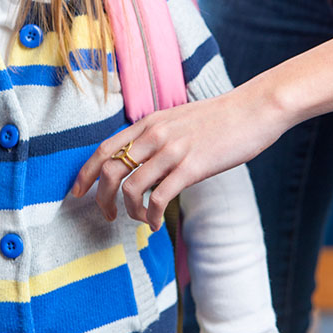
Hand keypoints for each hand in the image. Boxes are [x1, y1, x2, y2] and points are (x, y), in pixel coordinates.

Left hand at [71, 87, 284, 230]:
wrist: (254, 108)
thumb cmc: (220, 118)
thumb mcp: (178, 119)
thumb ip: (158, 136)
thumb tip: (143, 158)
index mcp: (149, 123)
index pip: (105, 148)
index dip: (86, 173)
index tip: (77, 192)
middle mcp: (154, 135)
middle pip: (110, 170)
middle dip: (101, 198)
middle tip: (107, 215)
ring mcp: (172, 150)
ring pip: (130, 187)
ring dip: (129, 211)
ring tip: (140, 221)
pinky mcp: (192, 167)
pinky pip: (159, 198)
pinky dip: (152, 216)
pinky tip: (157, 224)